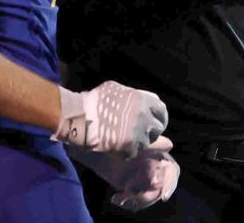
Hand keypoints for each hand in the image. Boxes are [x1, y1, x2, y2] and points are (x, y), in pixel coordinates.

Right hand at [53, 81, 168, 157]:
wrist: (81, 117)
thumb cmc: (97, 100)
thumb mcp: (117, 90)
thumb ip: (135, 96)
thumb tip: (148, 102)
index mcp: (143, 100)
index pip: (162, 110)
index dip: (159, 117)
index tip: (155, 122)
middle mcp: (144, 116)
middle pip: (158, 128)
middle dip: (151, 132)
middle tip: (140, 133)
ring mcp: (138, 132)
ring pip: (147, 143)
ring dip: (139, 143)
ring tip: (125, 138)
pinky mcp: (129, 146)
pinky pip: (135, 152)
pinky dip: (128, 152)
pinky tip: (117, 146)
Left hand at [67, 137, 179, 211]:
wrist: (92, 140)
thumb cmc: (115, 134)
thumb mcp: (133, 137)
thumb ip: (152, 141)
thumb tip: (170, 144)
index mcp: (156, 154)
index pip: (171, 171)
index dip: (169, 182)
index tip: (163, 195)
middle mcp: (151, 166)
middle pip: (160, 188)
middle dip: (150, 194)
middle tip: (135, 194)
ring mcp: (140, 177)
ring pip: (148, 195)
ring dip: (139, 199)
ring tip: (124, 197)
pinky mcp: (128, 185)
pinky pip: (134, 199)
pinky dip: (128, 201)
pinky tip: (116, 198)